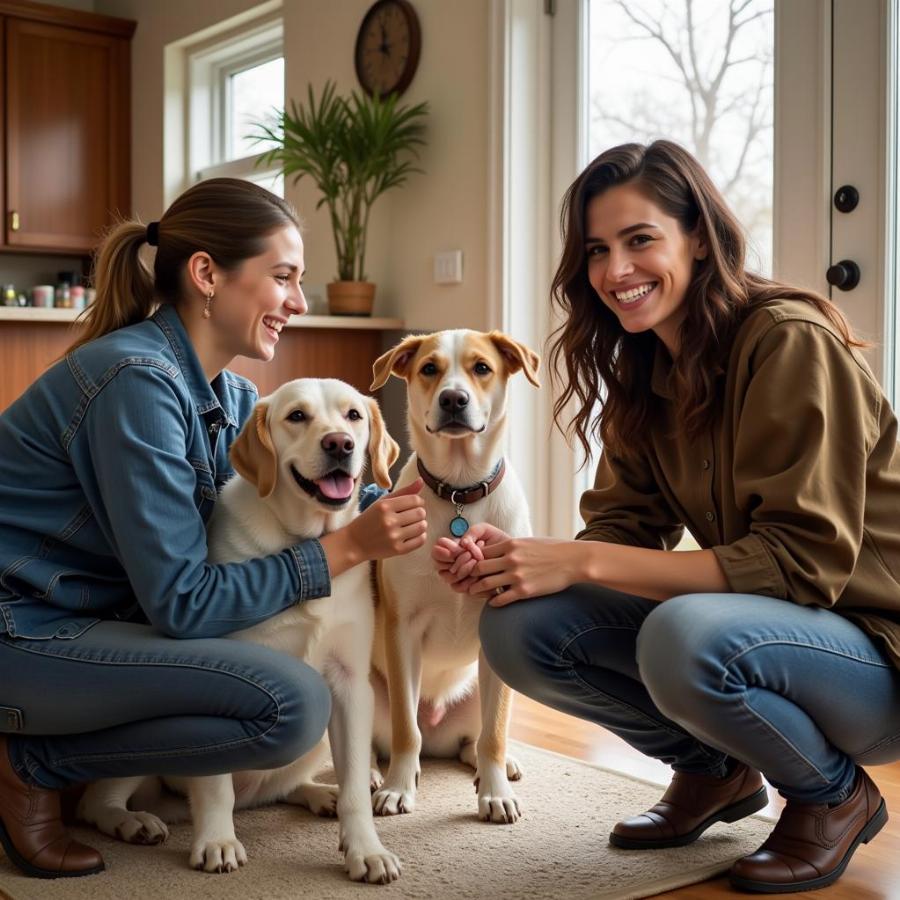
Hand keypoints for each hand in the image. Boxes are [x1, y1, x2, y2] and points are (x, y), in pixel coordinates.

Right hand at [432, 524, 509, 592]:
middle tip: (470, 553)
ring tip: (477, 560)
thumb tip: (463, 543)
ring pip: (450, 578)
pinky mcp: (469, 588)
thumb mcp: (484, 530)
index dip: (441, 550)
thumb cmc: (497, 541)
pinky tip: (481, 573)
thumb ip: (472, 532)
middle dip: (455, 559)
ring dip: (462, 569)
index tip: (456, 547)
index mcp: (453, 549)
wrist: (514, 556)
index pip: (436, 552)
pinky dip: (469, 580)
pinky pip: (461, 588)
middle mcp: (453, 564)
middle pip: (439, 566)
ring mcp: (460, 577)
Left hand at [467, 537, 584, 605]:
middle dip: (470, 574)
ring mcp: (516, 576)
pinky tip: (492, 602)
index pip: (481, 552)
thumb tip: (498, 550)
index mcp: (510, 544)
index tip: (471, 565)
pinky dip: (492, 601)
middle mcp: (510, 559)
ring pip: (485, 584)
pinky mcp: (524, 591)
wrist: (572, 561)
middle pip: (478, 567)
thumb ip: (511, 547)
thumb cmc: (552, 549)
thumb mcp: (528, 542)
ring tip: (473, 592)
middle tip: (467, 579)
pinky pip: (500, 599)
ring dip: (476, 589)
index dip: (473, 559)